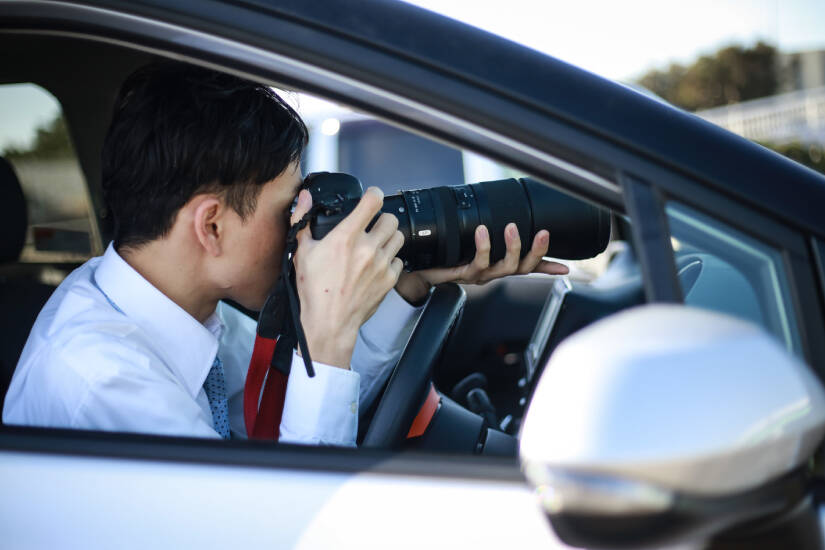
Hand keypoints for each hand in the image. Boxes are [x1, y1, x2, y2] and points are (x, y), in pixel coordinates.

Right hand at [291, 187, 403, 367]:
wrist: (329, 323)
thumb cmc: (314, 290)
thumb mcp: (301, 252)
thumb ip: (302, 220)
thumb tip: (304, 197)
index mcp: (346, 237)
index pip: (373, 202)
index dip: (374, 194)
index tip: (371, 196)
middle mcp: (368, 248)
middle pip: (391, 218)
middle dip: (382, 218)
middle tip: (373, 225)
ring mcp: (381, 264)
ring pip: (399, 237)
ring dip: (389, 237)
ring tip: (376, 243)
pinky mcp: (390, 279)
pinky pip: (399, 260)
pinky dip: (391, 259)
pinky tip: (377, 264)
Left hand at [395, 223, 568, 303]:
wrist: (420, 270)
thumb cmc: (445, 256)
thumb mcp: (469, 242)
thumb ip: (485, 232)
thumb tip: (496, 212)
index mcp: (498, 264)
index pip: (528, 266)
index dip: (547, 266)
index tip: (566, 267)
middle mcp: (492, 272)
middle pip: (522, 267)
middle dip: (536, 251)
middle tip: (543, 232)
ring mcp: (480, 274)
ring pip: (505, 266)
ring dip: (512, 246)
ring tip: (512, 228)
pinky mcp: (464, 273)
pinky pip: (478, 262)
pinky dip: (483, 246)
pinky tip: (483, 230)